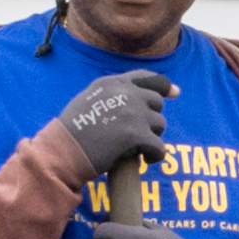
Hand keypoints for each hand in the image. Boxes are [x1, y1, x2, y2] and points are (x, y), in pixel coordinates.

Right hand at [54, 70, 176, 173]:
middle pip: (157, 103)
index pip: (147, 78)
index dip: (163, 86)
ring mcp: (133, 112)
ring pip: (160, 124)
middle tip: (138, 135)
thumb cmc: (72, 132)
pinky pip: (160, 147)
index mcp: (113, 82)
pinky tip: (146, 161)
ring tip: (137, 149)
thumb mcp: (89, 100)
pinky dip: (155, 155)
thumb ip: (113, 95)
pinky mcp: (136, 135)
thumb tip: (139, 98)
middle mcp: (125, 93)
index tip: (176, 93)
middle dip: (150, 119)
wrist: (62, 151)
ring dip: (152, 137)